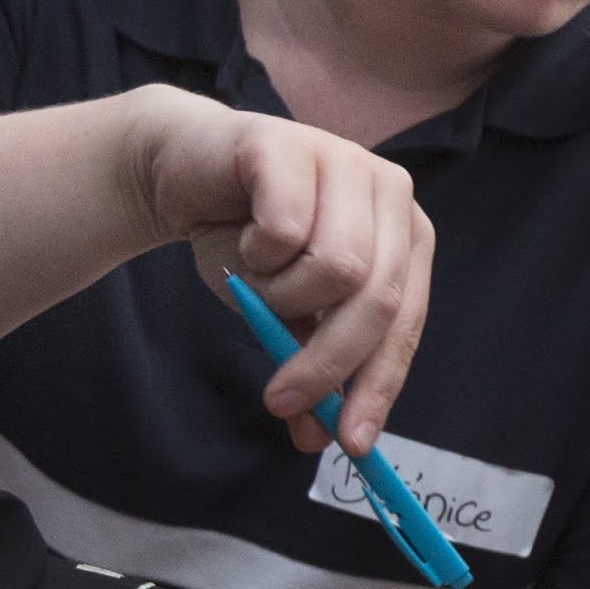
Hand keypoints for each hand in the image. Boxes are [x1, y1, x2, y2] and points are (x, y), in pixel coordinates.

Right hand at [115, 87, 435, 452]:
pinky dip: (255, 253)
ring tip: (258, 277)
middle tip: (279, 400)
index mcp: (407, 236)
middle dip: (327, 363)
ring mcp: (347, 160)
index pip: (407, 323)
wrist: (182, 173)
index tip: (350, 443)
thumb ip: (311, 365)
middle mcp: (391, 193)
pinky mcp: (294, 145)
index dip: (379, 386)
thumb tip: (321, 439)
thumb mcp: (285, 313)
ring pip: (335, 269)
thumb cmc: (248, 243)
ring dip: (281, 296)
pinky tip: (244, 236)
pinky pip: (285, 230)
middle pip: (378, 300)